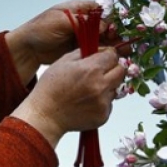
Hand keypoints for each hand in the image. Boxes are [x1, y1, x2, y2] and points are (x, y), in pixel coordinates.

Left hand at [5, 0, 121, 83]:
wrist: (27, 48)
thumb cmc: (40, 29)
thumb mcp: (60, 21)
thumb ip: (82, 22)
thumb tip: (102, 25)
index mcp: (79, 8)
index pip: (101, 11)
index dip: (112, 19)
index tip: (119, 29)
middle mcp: (83, 20)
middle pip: (105, 25)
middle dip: (116, 34)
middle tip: (127, 44)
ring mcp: (82, 35)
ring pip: (103, 38)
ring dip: (114, 45)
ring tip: (126, 53)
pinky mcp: (80, 48)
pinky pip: (96, 49)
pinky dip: (104, 54)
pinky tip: (114, 59)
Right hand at [10, 48, 125, 147]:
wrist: (45, 115)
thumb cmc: (50, 88)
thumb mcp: (63, 61)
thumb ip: (84, 53)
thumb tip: (100, 50)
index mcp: (91, 69)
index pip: (113, 55)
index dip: (108, 55)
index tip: (103, 59)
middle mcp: (100, 85)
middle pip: (121, 71)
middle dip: (113, 69)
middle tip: (100, 73)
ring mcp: (103, 102)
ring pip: (116, 88)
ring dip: (107, 86)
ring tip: (89, 89)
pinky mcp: (103, 116)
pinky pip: (110, 104)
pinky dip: (102, 102)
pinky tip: (87, 102)